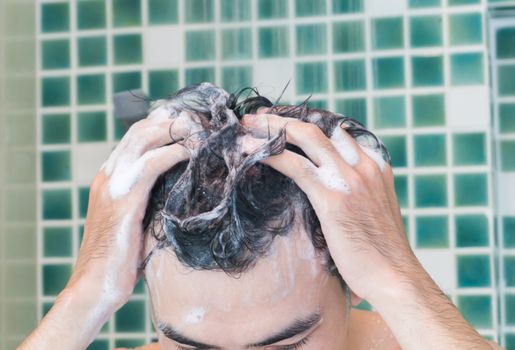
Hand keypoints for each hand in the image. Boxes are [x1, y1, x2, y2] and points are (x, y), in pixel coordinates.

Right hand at [19, 111, 191, 349]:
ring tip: (201, 131)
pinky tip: (193, 153)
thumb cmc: (120, 257)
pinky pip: (153, 163)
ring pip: (145, 137)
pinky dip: (175, 153)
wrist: (95, 284)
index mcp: (110, 176)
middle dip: (172, 120)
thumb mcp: (136, 218)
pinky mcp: (124, 198)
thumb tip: (179, 187)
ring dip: (175, 130)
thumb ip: (150, 198)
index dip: (164, 124)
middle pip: (141, 129)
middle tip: (200, 120)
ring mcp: (113, 183)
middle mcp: (109, 173)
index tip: (190, 122)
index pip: (137, 136)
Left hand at [241, 110, 416, 300]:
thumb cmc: (380, 252)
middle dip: (284, 120)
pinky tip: (249, 151)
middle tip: (259, 119)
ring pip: (304, 136)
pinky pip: (294, 165)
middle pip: (318, 129)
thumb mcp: (374, 212)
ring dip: (272, 128)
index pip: (338, 133)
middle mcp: (363, 165)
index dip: (307, 127)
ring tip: (247, 125)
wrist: (395, 276)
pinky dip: (269, 153)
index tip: (284, 128)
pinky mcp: (331, 196)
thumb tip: (335, 193)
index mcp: (375, 166)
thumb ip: (358, 193)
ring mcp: (349, 178)